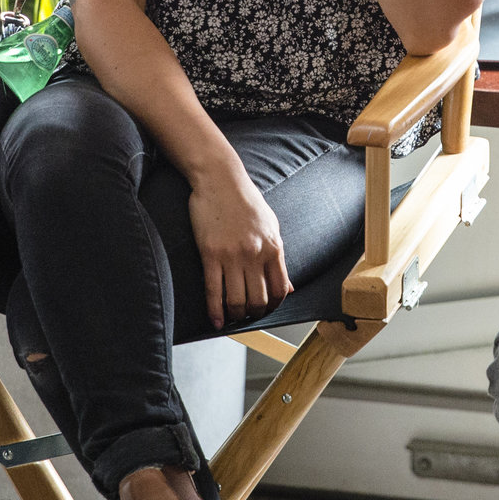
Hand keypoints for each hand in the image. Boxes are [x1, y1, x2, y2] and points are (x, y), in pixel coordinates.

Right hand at [187, 171, 291, 329]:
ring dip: (236, 315)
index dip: (274, 305)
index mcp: (273, 247)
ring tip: (233, 317)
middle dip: (254, 314)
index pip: (280, 288)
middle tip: (248, 315)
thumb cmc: (246, 201)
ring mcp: (232, 255)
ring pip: (237, 300)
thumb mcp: (271, 226)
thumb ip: (278, 258)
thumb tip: (288, 288)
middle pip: (259, 299)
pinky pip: (213, 290)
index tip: (267, 308)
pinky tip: (216, 321)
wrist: (220, 179)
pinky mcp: (210, 254)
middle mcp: (255, 254)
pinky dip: (215, 311)